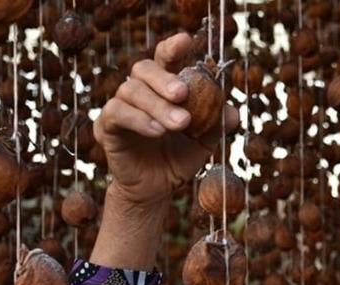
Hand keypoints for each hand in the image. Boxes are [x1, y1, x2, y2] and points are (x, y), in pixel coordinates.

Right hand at [94, 32, 238, 207]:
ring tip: (179, 123)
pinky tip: (157, 131)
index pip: (164, 59)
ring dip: (158, 106)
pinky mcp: (106, 128)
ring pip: (131, 91)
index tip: (186, 40)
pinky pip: (116, 114)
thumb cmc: (178, 158)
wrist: (157, 189)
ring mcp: (119, 107)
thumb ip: (217, 125)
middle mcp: (139, 92)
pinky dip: (139, 120)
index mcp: (162, 89)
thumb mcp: (204, 143)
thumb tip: (233, 112)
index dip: (172, 47)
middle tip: (183, 94)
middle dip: (164, 79)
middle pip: (144, 68)